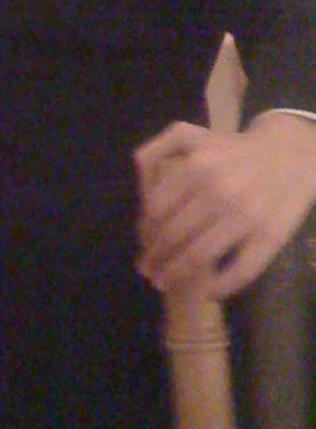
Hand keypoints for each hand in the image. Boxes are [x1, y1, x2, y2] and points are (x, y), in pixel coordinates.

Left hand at [134, 113, 315, 302]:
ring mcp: (247, 216)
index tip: (143, 241)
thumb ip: (157, 149)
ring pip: (199, 256)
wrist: (291, 153)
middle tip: (147, 269)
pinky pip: (240, 271)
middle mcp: (220, 190)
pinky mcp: (270, 236)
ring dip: (175, 275)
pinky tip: (206, 293)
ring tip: (164, 283)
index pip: (156, 211)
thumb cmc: (233, 150)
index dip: (144, 230)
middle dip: (154, 258)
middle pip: (172, 236)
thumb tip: (138, 181)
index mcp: (197, 166)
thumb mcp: (192, 135)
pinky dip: (219, 288)